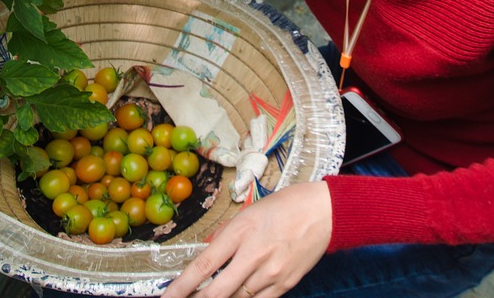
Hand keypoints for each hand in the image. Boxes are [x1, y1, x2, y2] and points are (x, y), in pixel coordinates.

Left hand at [160, 181, 331, 297]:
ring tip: (214, 294)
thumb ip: (225, 234)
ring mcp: (271, 272)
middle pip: (218, 291)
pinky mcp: (286, 284)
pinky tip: (239, 296)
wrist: (325, 212)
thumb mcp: (249, 211)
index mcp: (242, 230)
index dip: (181, 286)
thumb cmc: (288, 206)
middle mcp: (255, 254)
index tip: (167, 297)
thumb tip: (207, 250)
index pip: (204, 265)